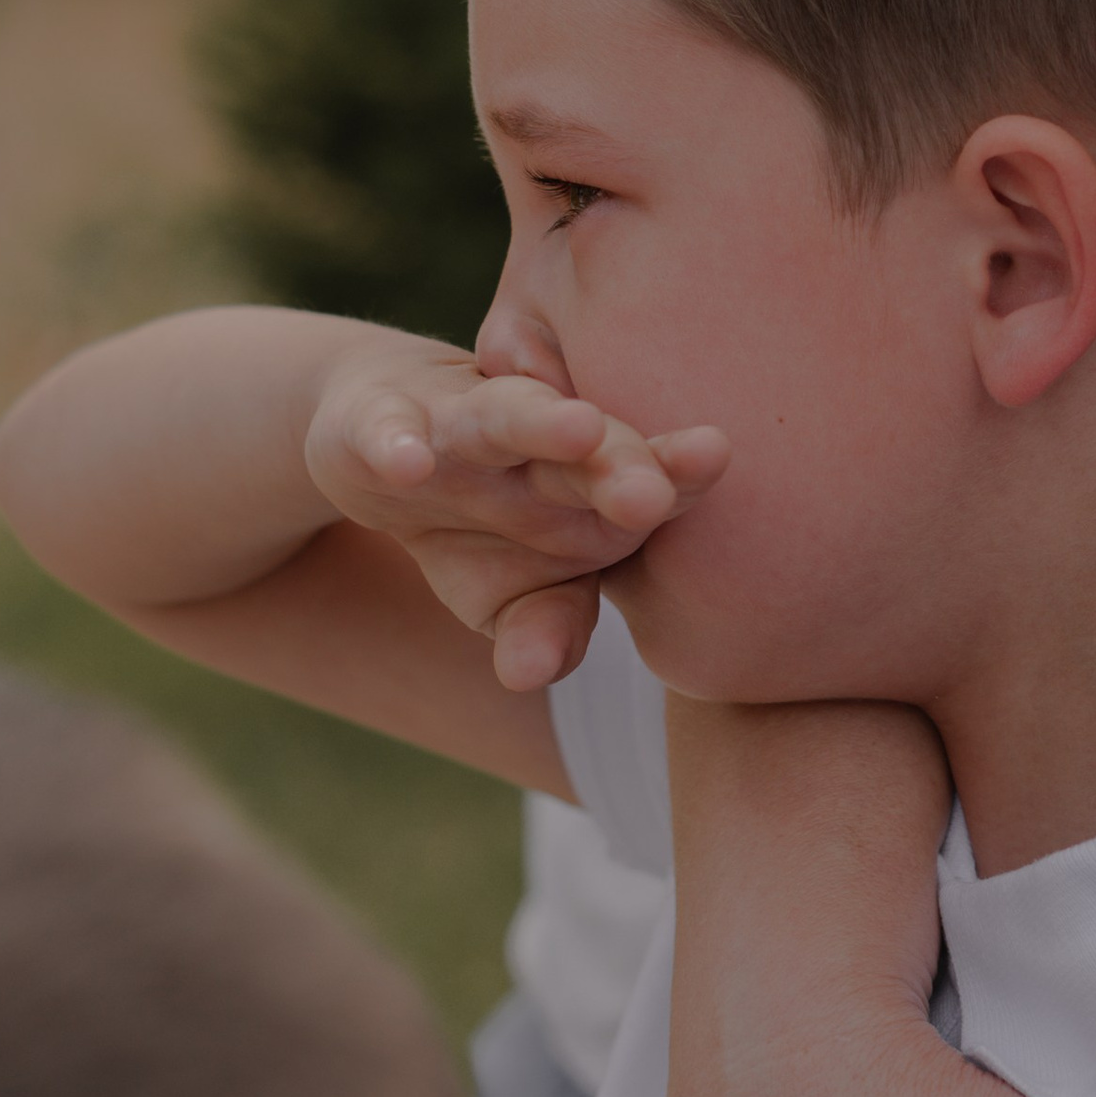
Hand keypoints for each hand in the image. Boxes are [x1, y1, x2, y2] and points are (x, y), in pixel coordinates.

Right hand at [304, 348, 726, 688]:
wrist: (386, 445)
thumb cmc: (477, 527)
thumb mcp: (508, 592)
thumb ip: (543, 629)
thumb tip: (530, 677)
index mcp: (589, 483)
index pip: (646, 478)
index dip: (678, 475)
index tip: (715, 461)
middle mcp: (537, 444)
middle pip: (589, 450)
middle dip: (623, 463)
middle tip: (655, 489)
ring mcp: (457, 426)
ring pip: (503, 419)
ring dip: (538, 426)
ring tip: (578, 430)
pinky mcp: (380, 421)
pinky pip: (386, 432)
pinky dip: (394, 445)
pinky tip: (408, 464)